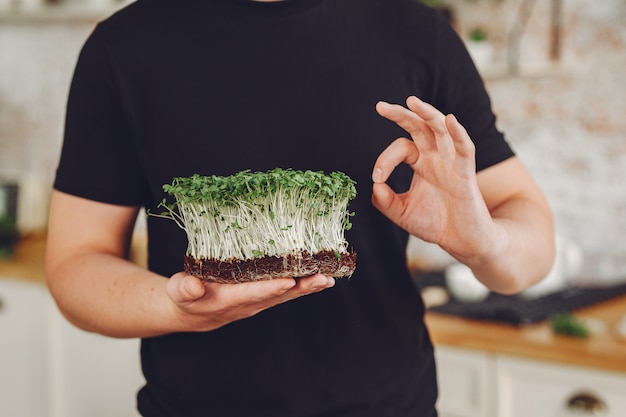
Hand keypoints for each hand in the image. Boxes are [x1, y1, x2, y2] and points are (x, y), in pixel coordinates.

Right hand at [165, 272, 334, 331]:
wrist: (193, 312)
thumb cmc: (185, 297)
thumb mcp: (179, 291)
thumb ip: (185, 288)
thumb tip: (193, 287)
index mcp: (228, 300)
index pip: (252, 293)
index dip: (270, 288)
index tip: (288, 281)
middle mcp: (248, 303)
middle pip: (278, 295)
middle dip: (301, 287)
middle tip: (323, 278)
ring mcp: (258, 301)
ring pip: (287, 294)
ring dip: (308, 287)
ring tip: (329, 277)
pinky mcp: (264, 296)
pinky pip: (287, 290)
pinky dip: (304, 284)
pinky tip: (321, 276)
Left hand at [372, 96, 499, 261]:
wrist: (462, 242)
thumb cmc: (435, 223)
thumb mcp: (402, 213)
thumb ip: (385, 201)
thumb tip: (374, 186)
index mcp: (421, 163)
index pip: (401, 148)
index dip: (385, 160)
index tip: (377, 178)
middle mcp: (436, 157)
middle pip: (420, 127)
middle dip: (401, 115)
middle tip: (381, 106)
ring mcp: (452, 162)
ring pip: (441, 130)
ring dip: (428, 114)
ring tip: (412, 102)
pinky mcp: (467, 174)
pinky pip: (465, 149)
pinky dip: (459, 134)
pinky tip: (450, 120)